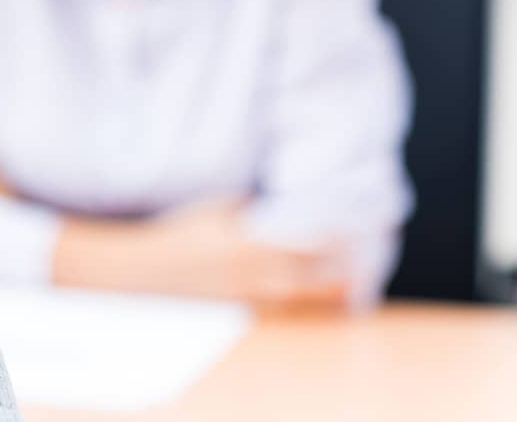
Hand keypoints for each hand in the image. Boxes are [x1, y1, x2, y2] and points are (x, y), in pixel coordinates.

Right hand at [53, 197, 350, 311]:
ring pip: (307, 301)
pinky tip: (320, 300)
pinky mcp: (245, 313)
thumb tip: (283, 203)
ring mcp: (254, 300)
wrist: (149, 269)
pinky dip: (307, 305)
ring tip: (354, 283)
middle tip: (367, 257)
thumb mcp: (221, 205)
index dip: (341, 237)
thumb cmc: (184, 231)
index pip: (313, 243)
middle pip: (320, 279)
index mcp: (256, 244)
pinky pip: (288, 313)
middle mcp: (261, 276)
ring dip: (333, 292)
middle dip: (348, 270)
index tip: (361, 226)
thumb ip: (256, 206)